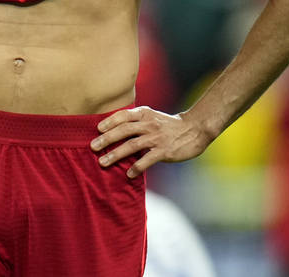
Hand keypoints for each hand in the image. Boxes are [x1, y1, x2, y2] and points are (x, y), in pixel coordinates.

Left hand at [89, 106, 210, 177]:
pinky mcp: (164, 151)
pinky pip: (147, 160)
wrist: (195, 129)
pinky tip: (128, 174)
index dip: (109, 121)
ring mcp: (156, 138)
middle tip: (93, 147)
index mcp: (145, 114)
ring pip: (132, 145)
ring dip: (115, 154)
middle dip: (106, 139)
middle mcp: (149, 124)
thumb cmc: (169, 125)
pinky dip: (136, 167)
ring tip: (103, 162)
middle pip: (124, 130)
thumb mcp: (152, 116)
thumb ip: (136, 121)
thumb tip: (114, 130)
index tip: (97, 129)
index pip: (123, 116)